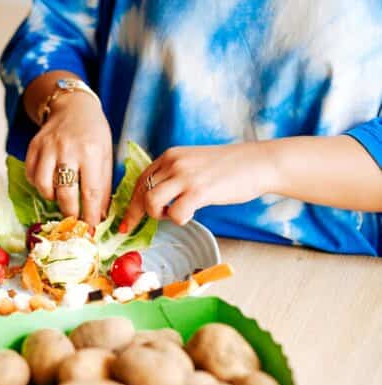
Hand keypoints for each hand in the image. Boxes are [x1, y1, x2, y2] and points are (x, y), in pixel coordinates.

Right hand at [25, 92, 112, 225]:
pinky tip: (49, 184)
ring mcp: (47, 147)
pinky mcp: (33, 146)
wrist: (73, 106)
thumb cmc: (93, 133)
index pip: (90, 191)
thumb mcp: (106, 155)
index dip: (90, 214)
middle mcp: (67, 149)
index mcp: (91, 152)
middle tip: (75, 221)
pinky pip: (31, 175)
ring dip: (52, 198)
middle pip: (65, 193)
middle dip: (70, 213)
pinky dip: (39, 185)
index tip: (91, 228)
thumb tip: (100, 215)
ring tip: (61, 198)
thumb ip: (102, 184)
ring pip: (43, 186)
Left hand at [119, 142, 275, 232]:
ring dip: (158, 215)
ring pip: (151, 202)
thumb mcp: (194, 163)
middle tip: (133, 228)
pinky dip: (178, 220)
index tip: (126, 219)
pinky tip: (189, 216)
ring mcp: (185, 176)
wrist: (257, 163)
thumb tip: (156, 198)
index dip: (130, 201)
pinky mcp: (198, 191)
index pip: (140, 180)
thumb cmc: (229, 168)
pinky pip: (174, 213)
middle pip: (141, 192)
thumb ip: (175, 175)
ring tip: (174, 215)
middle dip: (135, 214)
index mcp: (171, 156)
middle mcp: (174, 163)